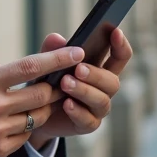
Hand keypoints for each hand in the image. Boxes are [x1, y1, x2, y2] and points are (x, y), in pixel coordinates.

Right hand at [0, 47, 82, 156]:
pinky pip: (26, 136)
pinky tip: (17, 121)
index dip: (58, 59)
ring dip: (42, 108)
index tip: (78, 51)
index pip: (31, 66)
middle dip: (55, 87)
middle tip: (58, 82)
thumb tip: (6, 63)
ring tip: (36, 102)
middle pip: (42, 94)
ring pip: (38, 117)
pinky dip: (26, 126)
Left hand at [27, 29, 133, 147]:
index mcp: (100, 69)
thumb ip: (52, 51)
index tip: (115, 31)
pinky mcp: (87, 124)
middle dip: (96, 74)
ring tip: (66, 83)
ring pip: (102, 100)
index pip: (119, 57)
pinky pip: (88, 120)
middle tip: (78, 69)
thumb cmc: (48, 82)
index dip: (121, 45)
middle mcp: (103, 89)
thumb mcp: (47, 64)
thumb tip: (57, 38)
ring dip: (84, 91)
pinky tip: (66, 104)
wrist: (35, 112)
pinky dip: (78, 111)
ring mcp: (97, 108)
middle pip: (112, 81)